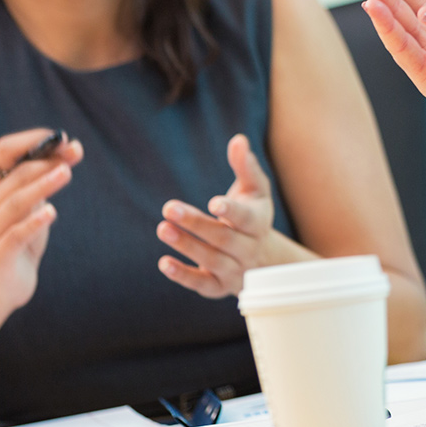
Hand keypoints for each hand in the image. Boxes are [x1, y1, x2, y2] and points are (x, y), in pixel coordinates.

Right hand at [0, 129, 81, 341]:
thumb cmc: (9, 255)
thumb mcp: (24, 218)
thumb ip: (36, 192)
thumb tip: (64, 158)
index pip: (2, 158)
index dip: (33, 146)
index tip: (65, 141)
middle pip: (12, 178)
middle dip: (44, 161)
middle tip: (73, 152)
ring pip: (12, 203)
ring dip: (41, 186)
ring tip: (66, 172)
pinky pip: (13, 236)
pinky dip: (33, 222)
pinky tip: (51, 212)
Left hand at [157, 134, 282, 297]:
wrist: (263, 258)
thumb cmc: (253, 214)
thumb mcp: (255, 190)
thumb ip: (245, 166)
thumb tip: (238, 139)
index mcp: (259, 223)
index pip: (246, 219)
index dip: (231, 211)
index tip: (214, 203)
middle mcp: (249, 249)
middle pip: (223, 238)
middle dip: (196, 224)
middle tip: (169, 207)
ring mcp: (235, 270)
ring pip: (211, 260)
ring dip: (187, 246)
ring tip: (163, 228)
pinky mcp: (219, 287)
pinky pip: (202, 284)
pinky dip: (183, 276)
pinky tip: (164, 263)